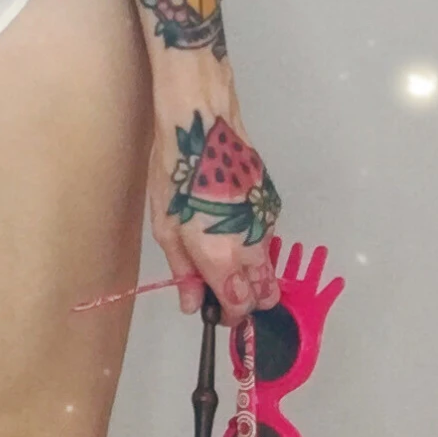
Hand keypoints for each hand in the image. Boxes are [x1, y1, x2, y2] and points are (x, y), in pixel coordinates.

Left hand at [142, 61, 282, 325]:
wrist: (203, 122)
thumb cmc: (175, 171)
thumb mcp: (166, 226)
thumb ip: (184, 270)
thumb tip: (191, 303)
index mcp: (223, 256)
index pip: (240, 305)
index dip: (228, 315)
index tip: (213, 311)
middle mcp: (253, 245)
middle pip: (264, 292)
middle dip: (246, 298)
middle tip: (219, 289)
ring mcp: (267, 222)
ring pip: (268, 265)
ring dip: (250, 272)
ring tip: (219, 255)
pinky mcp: (271, 202)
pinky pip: (267, 238)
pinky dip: (254, 244)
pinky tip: (230, 226)